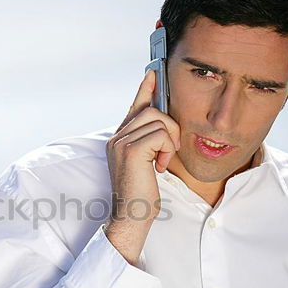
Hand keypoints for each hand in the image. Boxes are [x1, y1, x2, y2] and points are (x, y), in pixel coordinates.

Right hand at [103, 69, 180, 263]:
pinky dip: (167, 149)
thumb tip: (163, 121)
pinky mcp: (132, 150)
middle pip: (152, 109)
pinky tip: (160, 166)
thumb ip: (150, 140)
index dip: (145, 88)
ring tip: (162, 160)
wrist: (131, 215)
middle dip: (170, 127)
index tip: (152, 72)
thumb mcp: (147, 161)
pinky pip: (161, 134)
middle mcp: (117, 137)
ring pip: (159, 120)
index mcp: (119, 138)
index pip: (135, 105)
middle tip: (168, 150)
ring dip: (169, 140)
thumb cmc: (141, 192)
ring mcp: (122, 142)